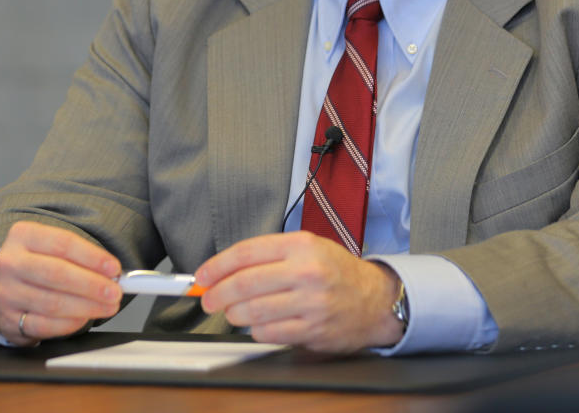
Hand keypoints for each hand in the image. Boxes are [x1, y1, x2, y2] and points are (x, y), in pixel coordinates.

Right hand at [0, 221, 122, 345]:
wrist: (4, 288)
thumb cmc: (37, 265)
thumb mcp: (51, 249)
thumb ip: (80, 257)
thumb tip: (112, 273)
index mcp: (23, 235)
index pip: (63, 243)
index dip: (92, 257)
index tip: (114, 268)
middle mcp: (10, 263)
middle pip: (57, 273)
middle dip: (91, 284)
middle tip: (115, 292)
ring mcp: (7, 292)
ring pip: (53, 302)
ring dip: (87, 306)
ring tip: (107, 306)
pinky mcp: (9, 319)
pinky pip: (45, 325)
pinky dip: (69, 323)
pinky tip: (84, 318)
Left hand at [195, 231, 403, 353]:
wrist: (376, 299)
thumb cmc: (336, 272)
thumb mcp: (308, 247)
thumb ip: (269, 255)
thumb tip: (224, 269)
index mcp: (301, 245)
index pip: (246, 253)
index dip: (217, 266)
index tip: (202, 276)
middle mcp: (306, 272)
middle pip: (245, 283)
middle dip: (218, 293)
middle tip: (208, 299)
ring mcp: (311, 302)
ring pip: (254, 311)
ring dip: (234, 314)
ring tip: (232, 313)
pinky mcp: (313, 329)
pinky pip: (270, 333)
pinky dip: (256, 331)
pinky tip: (257, 325)